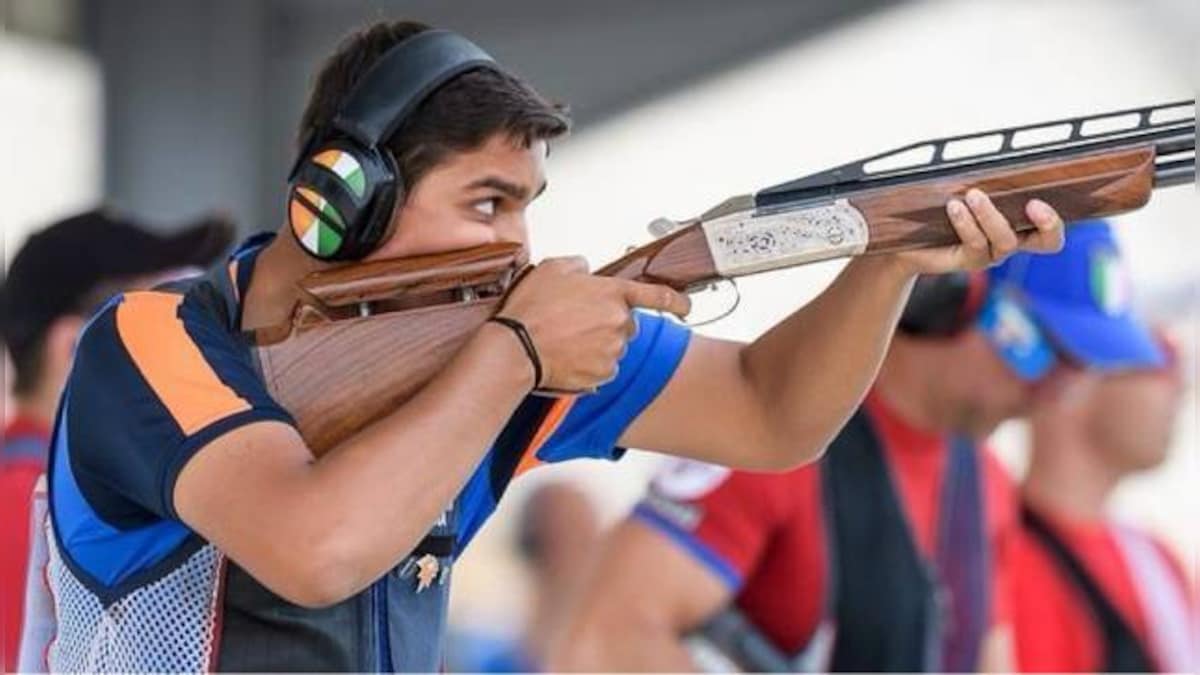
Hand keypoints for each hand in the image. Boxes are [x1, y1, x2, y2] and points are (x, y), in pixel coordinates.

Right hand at [497, 257, 690, 390]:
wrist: (516, 347)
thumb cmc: (532, 308)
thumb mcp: (553, 268)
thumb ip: (579, 266)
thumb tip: (585, 271)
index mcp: (613, 294)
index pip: (657, 295)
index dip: (676, 301)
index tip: (686, 307)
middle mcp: (619, 323)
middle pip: (626, 324)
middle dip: (607, 322)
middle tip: (576, 322)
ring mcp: (613, 351)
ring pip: (613, 347)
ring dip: (596, 343)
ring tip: (565, 339)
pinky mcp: (602, 375)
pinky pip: (602, 368)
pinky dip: (588, 364)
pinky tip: (566, 356)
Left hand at [894, 189, 1064, 274]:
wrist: (910, 236)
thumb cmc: (942, 206)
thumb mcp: (965, 186)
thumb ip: (985, 176)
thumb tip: (994, 149)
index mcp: (1021, 221)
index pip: (1052, 226)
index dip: (1054, 219)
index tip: (1037, 201)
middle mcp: (1011, 240)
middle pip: (1048, 241)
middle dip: (1047, 224)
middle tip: (1033, 204)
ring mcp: (992, 254)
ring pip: (1006, 240)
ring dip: (991, 215)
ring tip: (972, 196)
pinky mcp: (970, 261)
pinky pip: (976, 245)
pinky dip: (967, 224)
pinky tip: (954, 207)